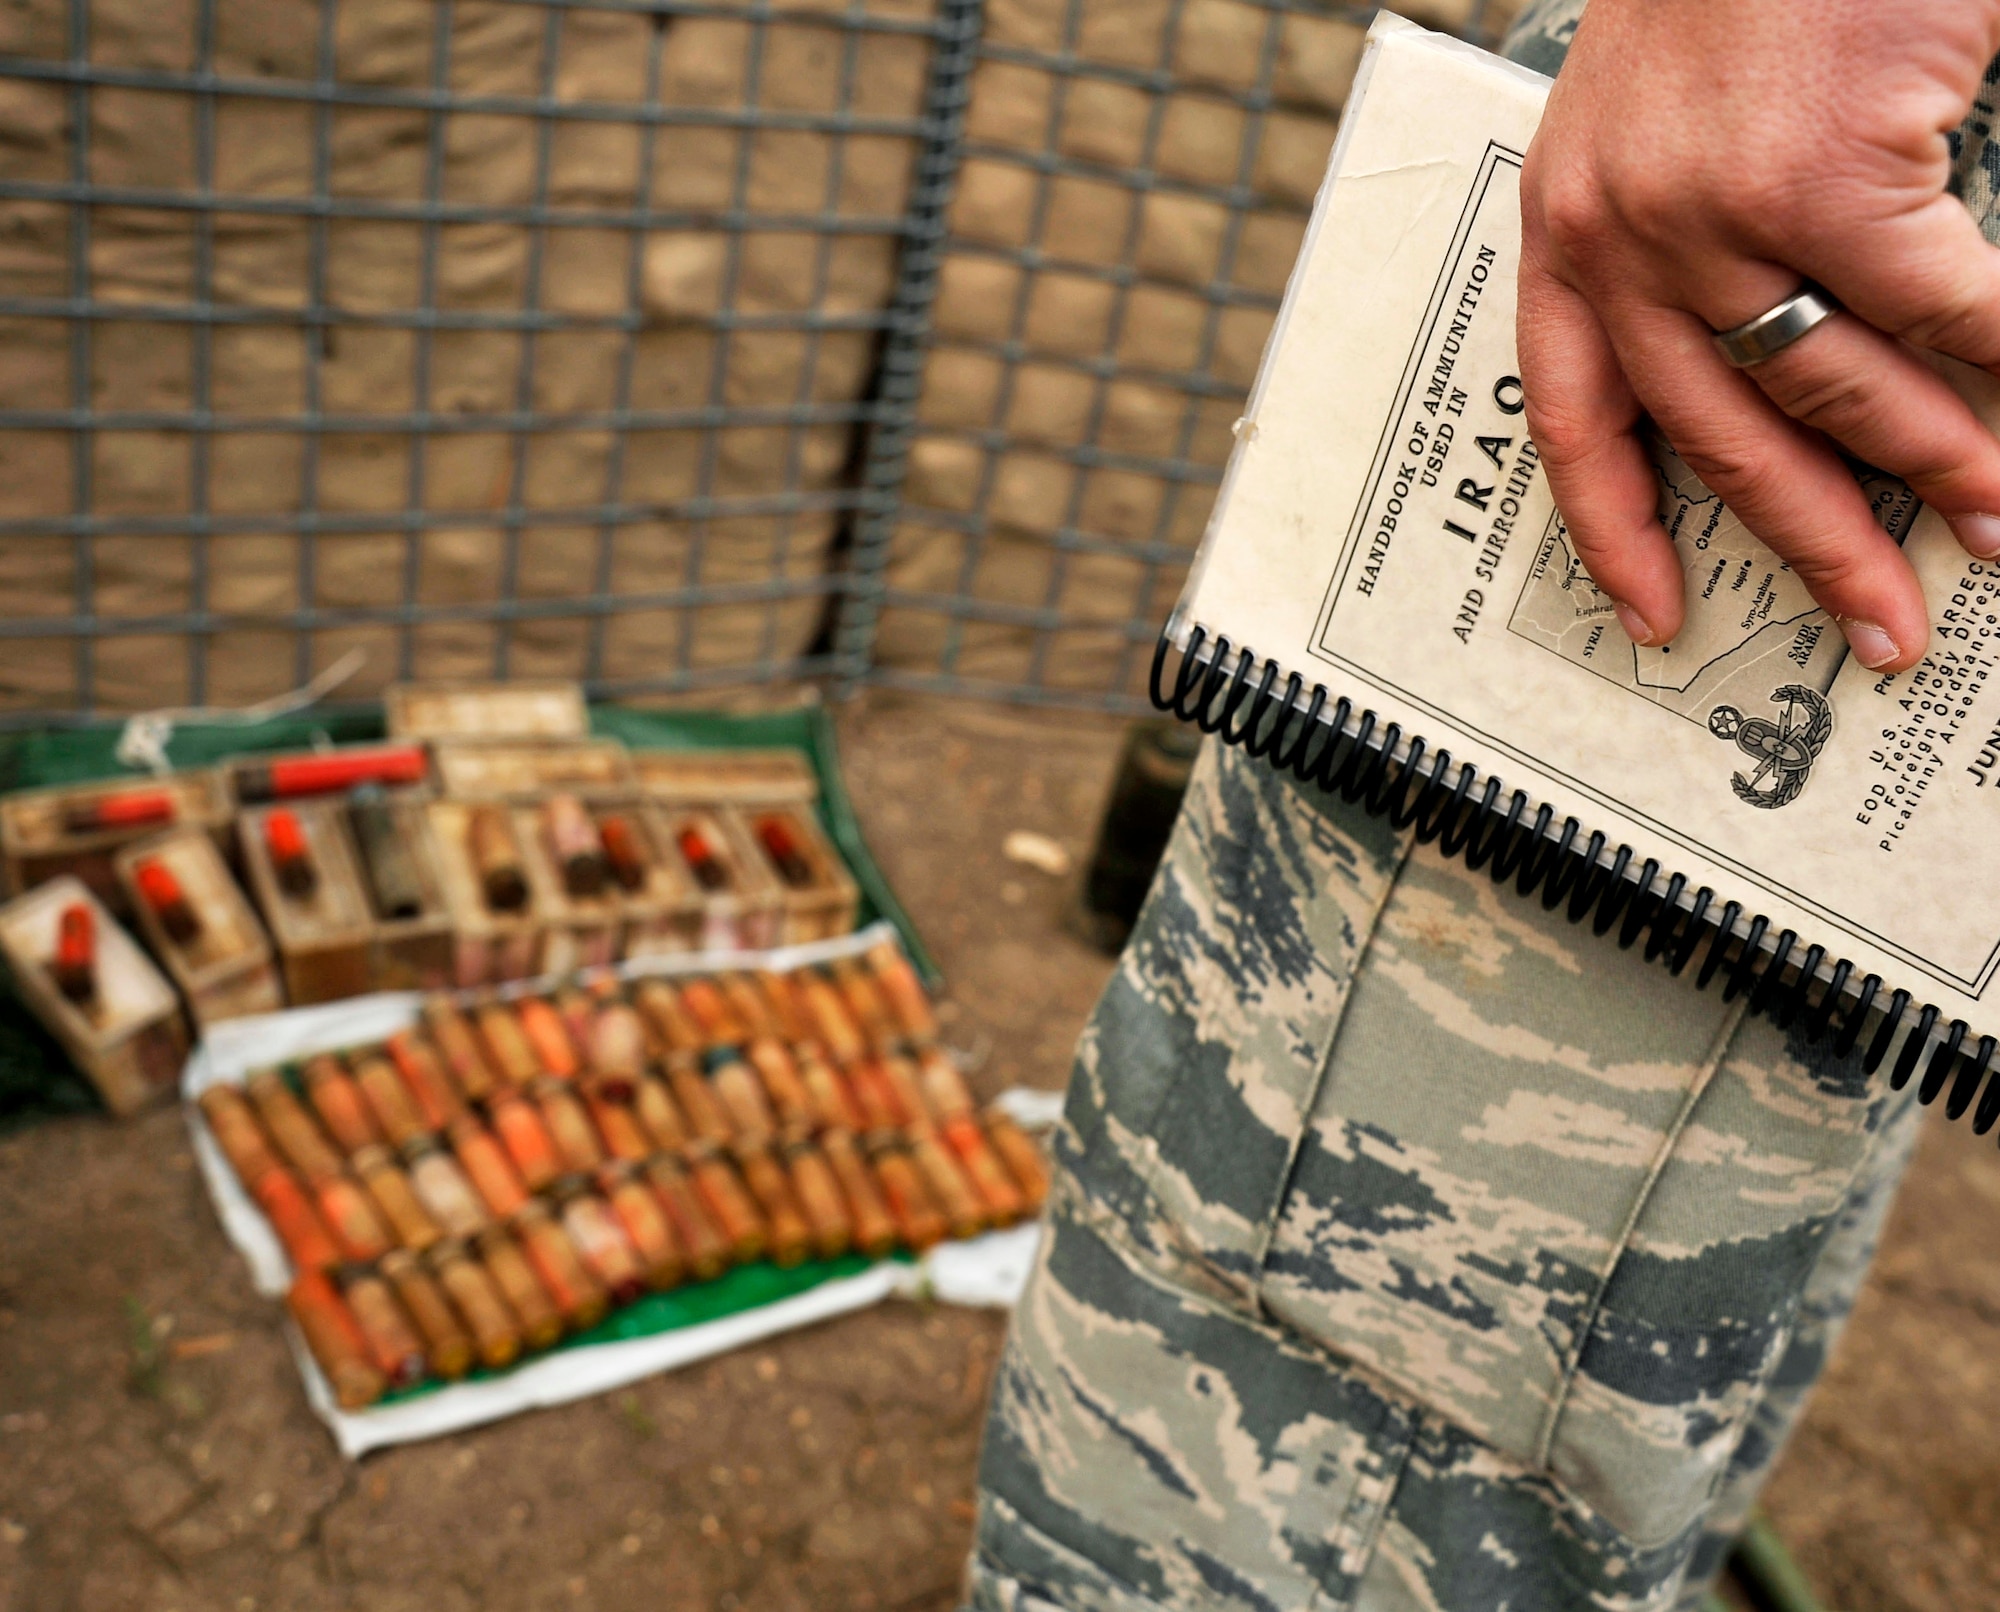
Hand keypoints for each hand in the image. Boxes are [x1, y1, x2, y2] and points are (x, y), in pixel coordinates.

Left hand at [1517, 0, 1999, 671]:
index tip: (1654, 617)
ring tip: (1996, 528)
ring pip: (1838, 392)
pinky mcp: (1828, 178)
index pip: (1576, 426)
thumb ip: (1696, 249)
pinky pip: (1943, 311)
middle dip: (1817, 550)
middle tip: (1880, 629)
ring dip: (1937, 471)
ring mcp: (1718, 218)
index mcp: (1568, 237)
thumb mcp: (1654, 124)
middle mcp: (1622, 244)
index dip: (1620, 535)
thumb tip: (1787, 372)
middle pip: (1722, 445)